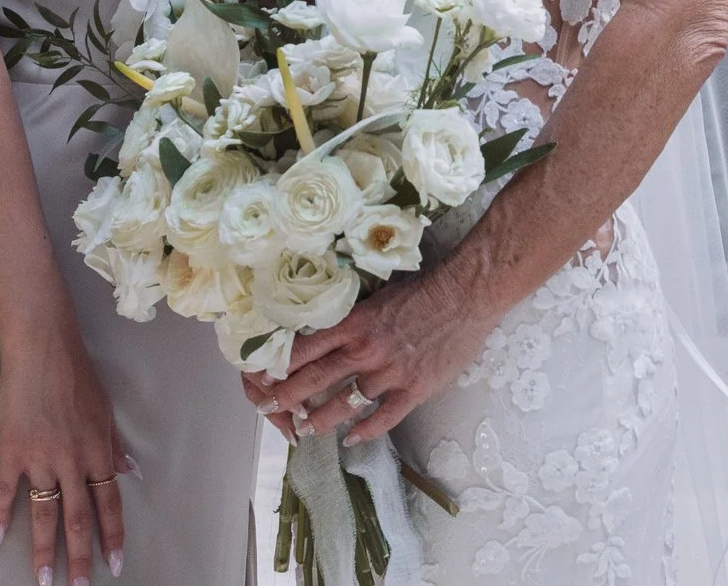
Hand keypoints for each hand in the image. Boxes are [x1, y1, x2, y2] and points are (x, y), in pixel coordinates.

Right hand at [0, 325, 128, 584]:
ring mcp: (41, 457)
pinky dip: (1, 516)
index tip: (115, 564)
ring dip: (44, 550)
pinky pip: (6, 491)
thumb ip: (114, 446)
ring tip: (43, 580)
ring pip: (45, 513)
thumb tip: (131, 472)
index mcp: (98, 450)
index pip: (109, 503)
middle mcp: (73, 459)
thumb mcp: (106, 410)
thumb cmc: (78, 375)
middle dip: (81, 557)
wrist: (43, 348)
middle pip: (79, 518)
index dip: (113, 536)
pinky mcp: (12, 450)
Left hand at [241, 272, 496, 445]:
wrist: (466, 295)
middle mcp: (364, 350)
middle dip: (287, 396)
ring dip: (320, 419)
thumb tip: (328, 323)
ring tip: (305, 429)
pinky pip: (382, 418)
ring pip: (344, 404)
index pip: (305, 348)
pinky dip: (364, 432)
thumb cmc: (424, 287)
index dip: (279, 364)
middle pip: (315, 380)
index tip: (261, 373)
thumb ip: (354, 314)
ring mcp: (389, 373)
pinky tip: (350, 440)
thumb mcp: (378, 294)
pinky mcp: (413, 390)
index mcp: (353, 323)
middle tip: (268, 407)